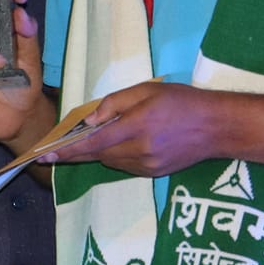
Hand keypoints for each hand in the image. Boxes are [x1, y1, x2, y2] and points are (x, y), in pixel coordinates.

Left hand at [38, 80, 220, 176]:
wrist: (217, 127)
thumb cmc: (182, 102)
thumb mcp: (148, 90)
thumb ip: (115, 103)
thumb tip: (90, 119)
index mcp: (137, 126)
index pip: (93, 143)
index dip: (68, 150)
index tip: (46, 154)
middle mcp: (140, 151)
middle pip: (99, 155)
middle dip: (81, 150)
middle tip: (63, 146)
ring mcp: (148, 166)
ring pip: (111, 162)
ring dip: (102, 151)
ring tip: (105, 136)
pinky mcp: (154, 174)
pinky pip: (126, 167)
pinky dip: (118, 156)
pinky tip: (126, 143)